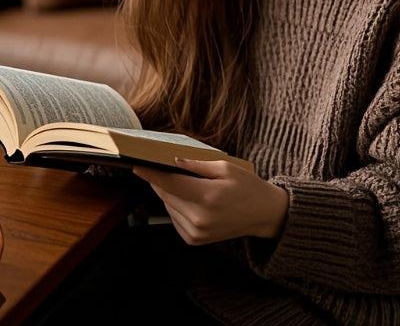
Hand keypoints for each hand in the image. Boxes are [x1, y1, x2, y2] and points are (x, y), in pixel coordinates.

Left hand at [134, 158, 288, 244]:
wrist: (264, 215)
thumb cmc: (247, 186)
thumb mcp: (225, 167)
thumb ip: (196, 165)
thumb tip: (173, 161)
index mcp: (208, 197)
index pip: (170, 183)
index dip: (150, 173)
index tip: (135, 164)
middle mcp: (199, 218)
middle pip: (166, 193)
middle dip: (160, 178)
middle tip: (159, 165)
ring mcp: (196, 232)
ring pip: (167, 204)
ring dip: (169, 192)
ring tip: (185, 183)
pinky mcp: (194, 240)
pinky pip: (174, 216)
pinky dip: (175, 205)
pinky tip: (190, 198)